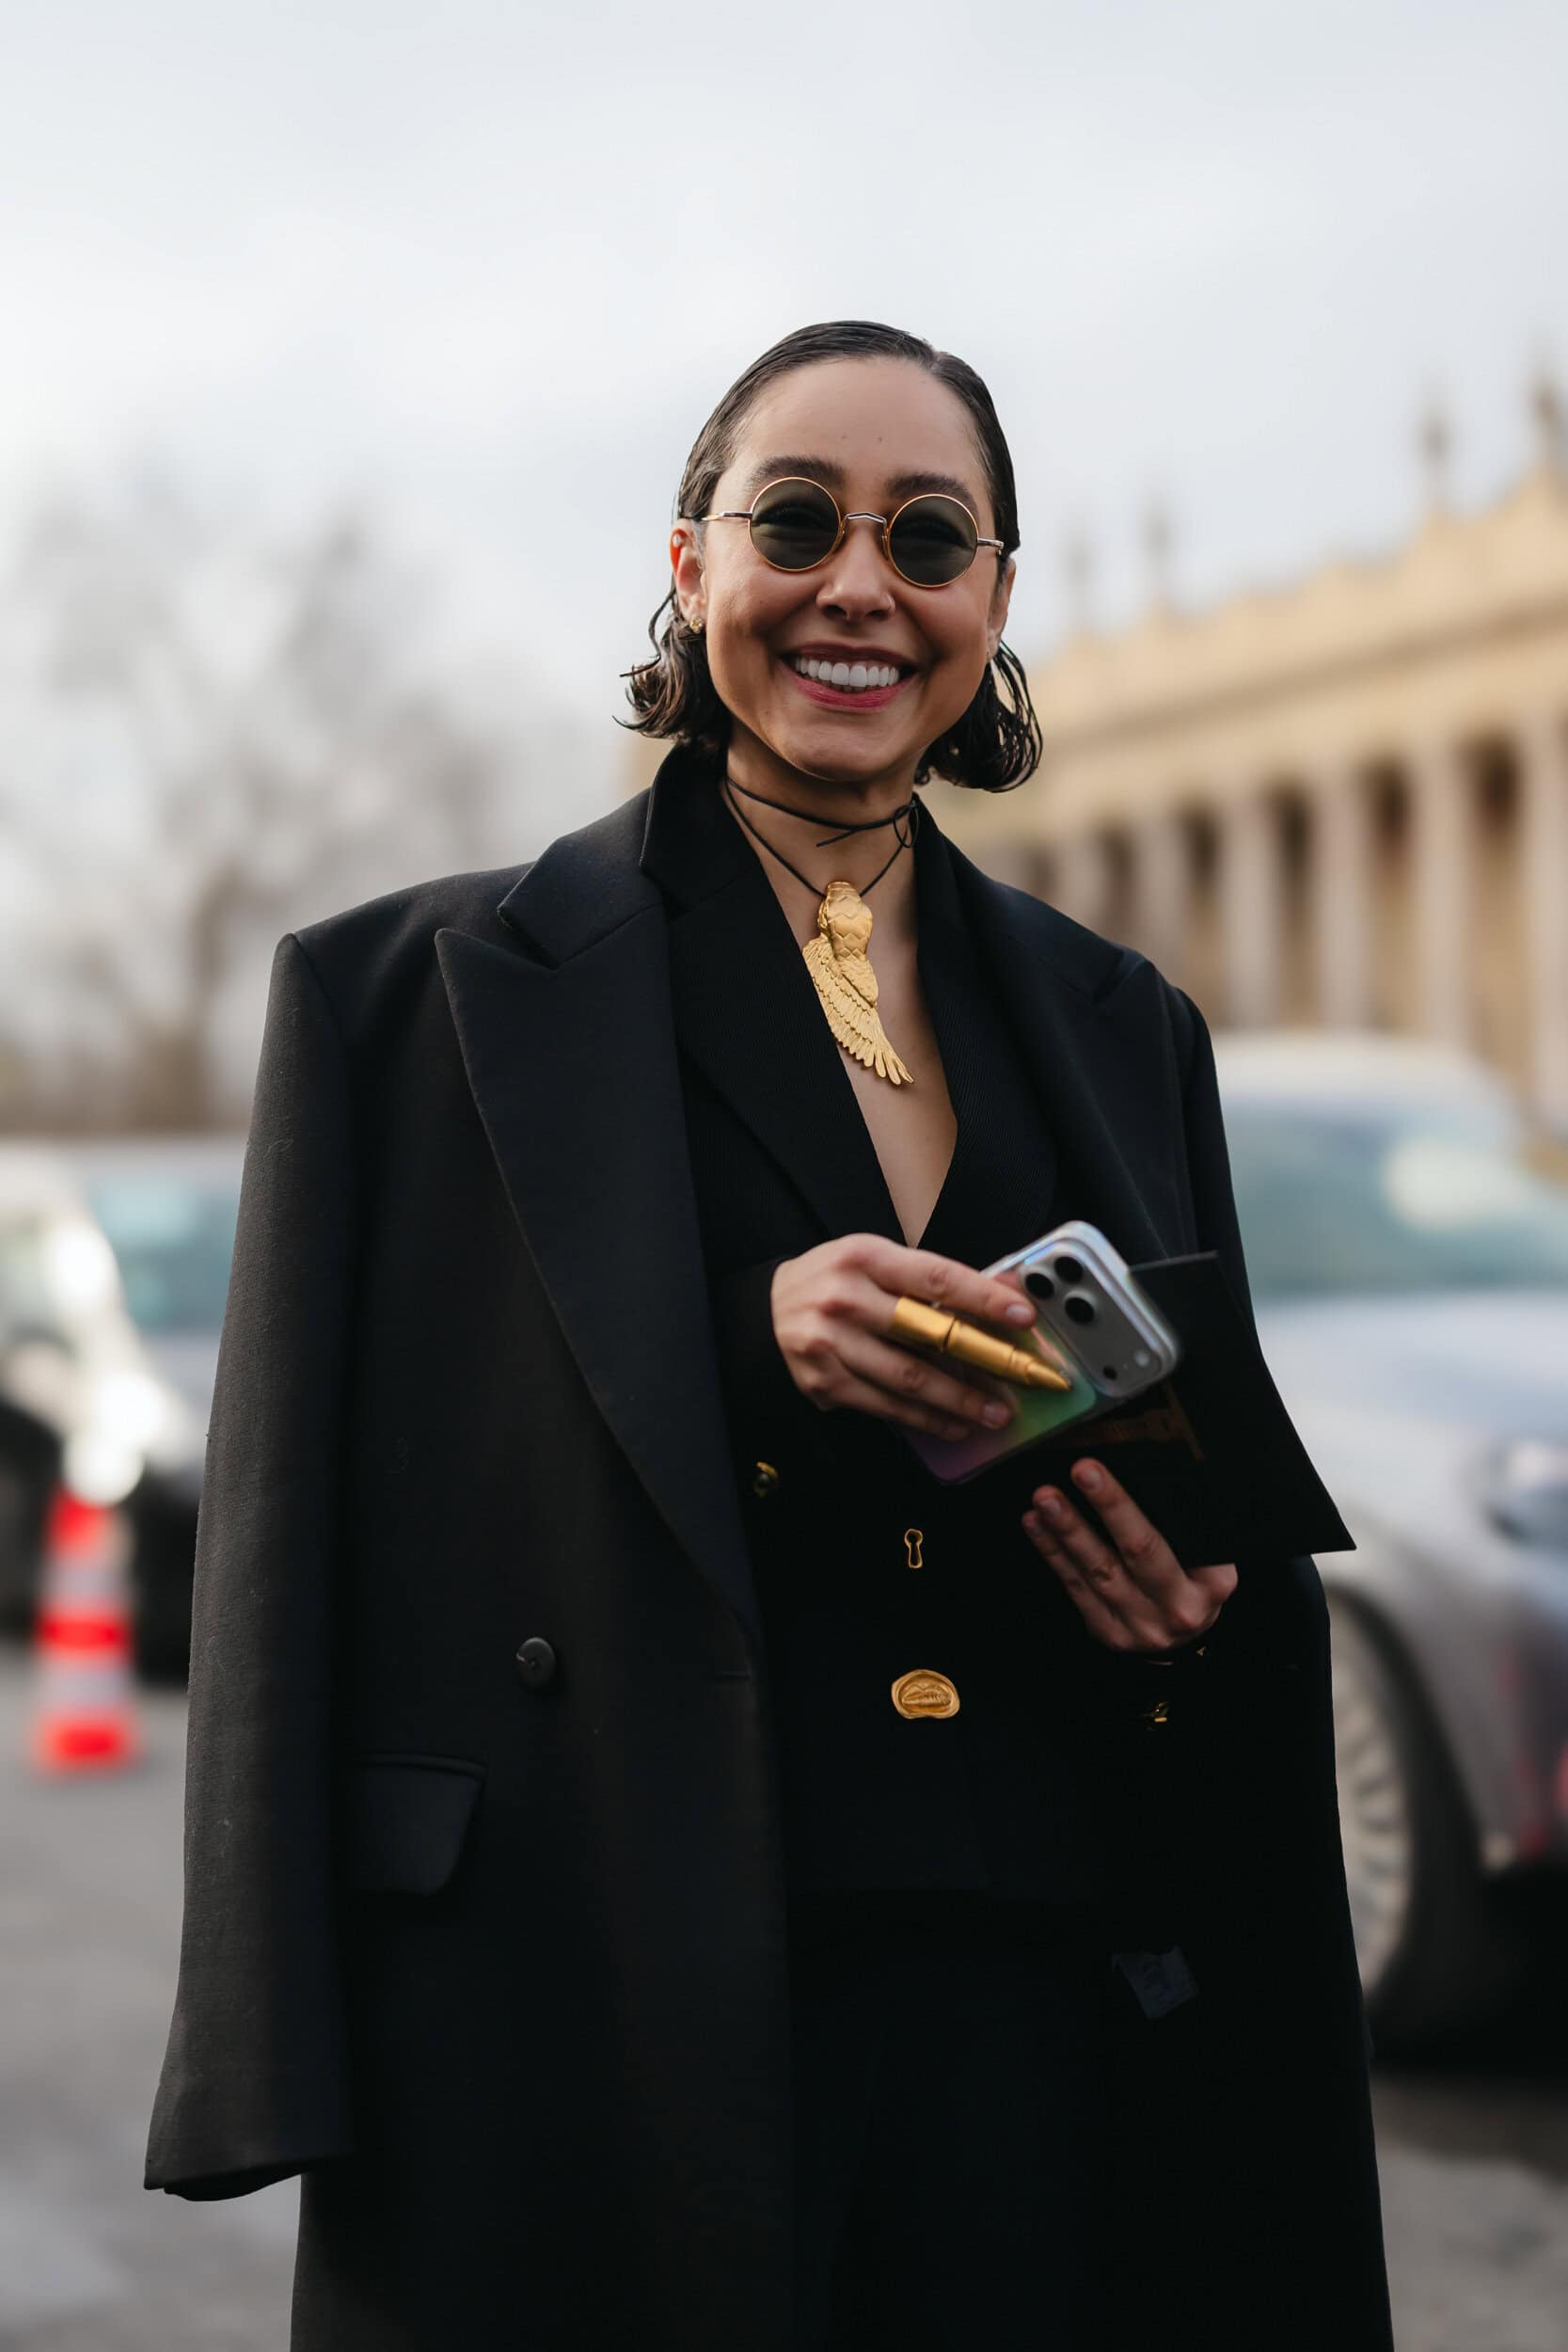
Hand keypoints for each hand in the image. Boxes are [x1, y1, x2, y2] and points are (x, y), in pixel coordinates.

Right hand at [770, 1235, 1037, 1441]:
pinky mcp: (823, 1382)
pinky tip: (953, 1425)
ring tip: (994, 1414)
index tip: (1023, 1315)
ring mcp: (831, 1343)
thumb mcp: (875, 1261)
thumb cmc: (833, 1282)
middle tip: (1021, 1379)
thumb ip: (931, 1277)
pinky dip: (924, 1419)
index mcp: (865, 1258)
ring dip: (959, 1401)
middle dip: (982, 1360)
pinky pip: (885, 1405)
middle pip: (927, 1334)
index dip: (983, 1298)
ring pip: (909, 1378)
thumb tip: (1002, 1290)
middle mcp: (845, 1298)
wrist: (763, 1312)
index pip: (936, 1277)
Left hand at [1023, 1457, 1237, 1655]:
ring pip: (1099, 1570)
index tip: (1124, 1470)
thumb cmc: (1191, 1580)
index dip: (1146, 1505)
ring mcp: (1140, 1624)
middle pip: (1141, 1551)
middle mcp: (1178, 1607)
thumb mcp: (1207, 1555)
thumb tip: (1146, 1461)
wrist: (1178, 1635)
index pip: (1183, 1536)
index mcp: (1212, 1582)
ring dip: (1069, 1529)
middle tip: (1083, 1470)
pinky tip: (1035, 1522)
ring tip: (1046, 1498)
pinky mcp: (1107, 1631)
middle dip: (1110, 1506)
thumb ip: (1185, 1522)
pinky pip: (1074, 1587)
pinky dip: (1052, 1551)